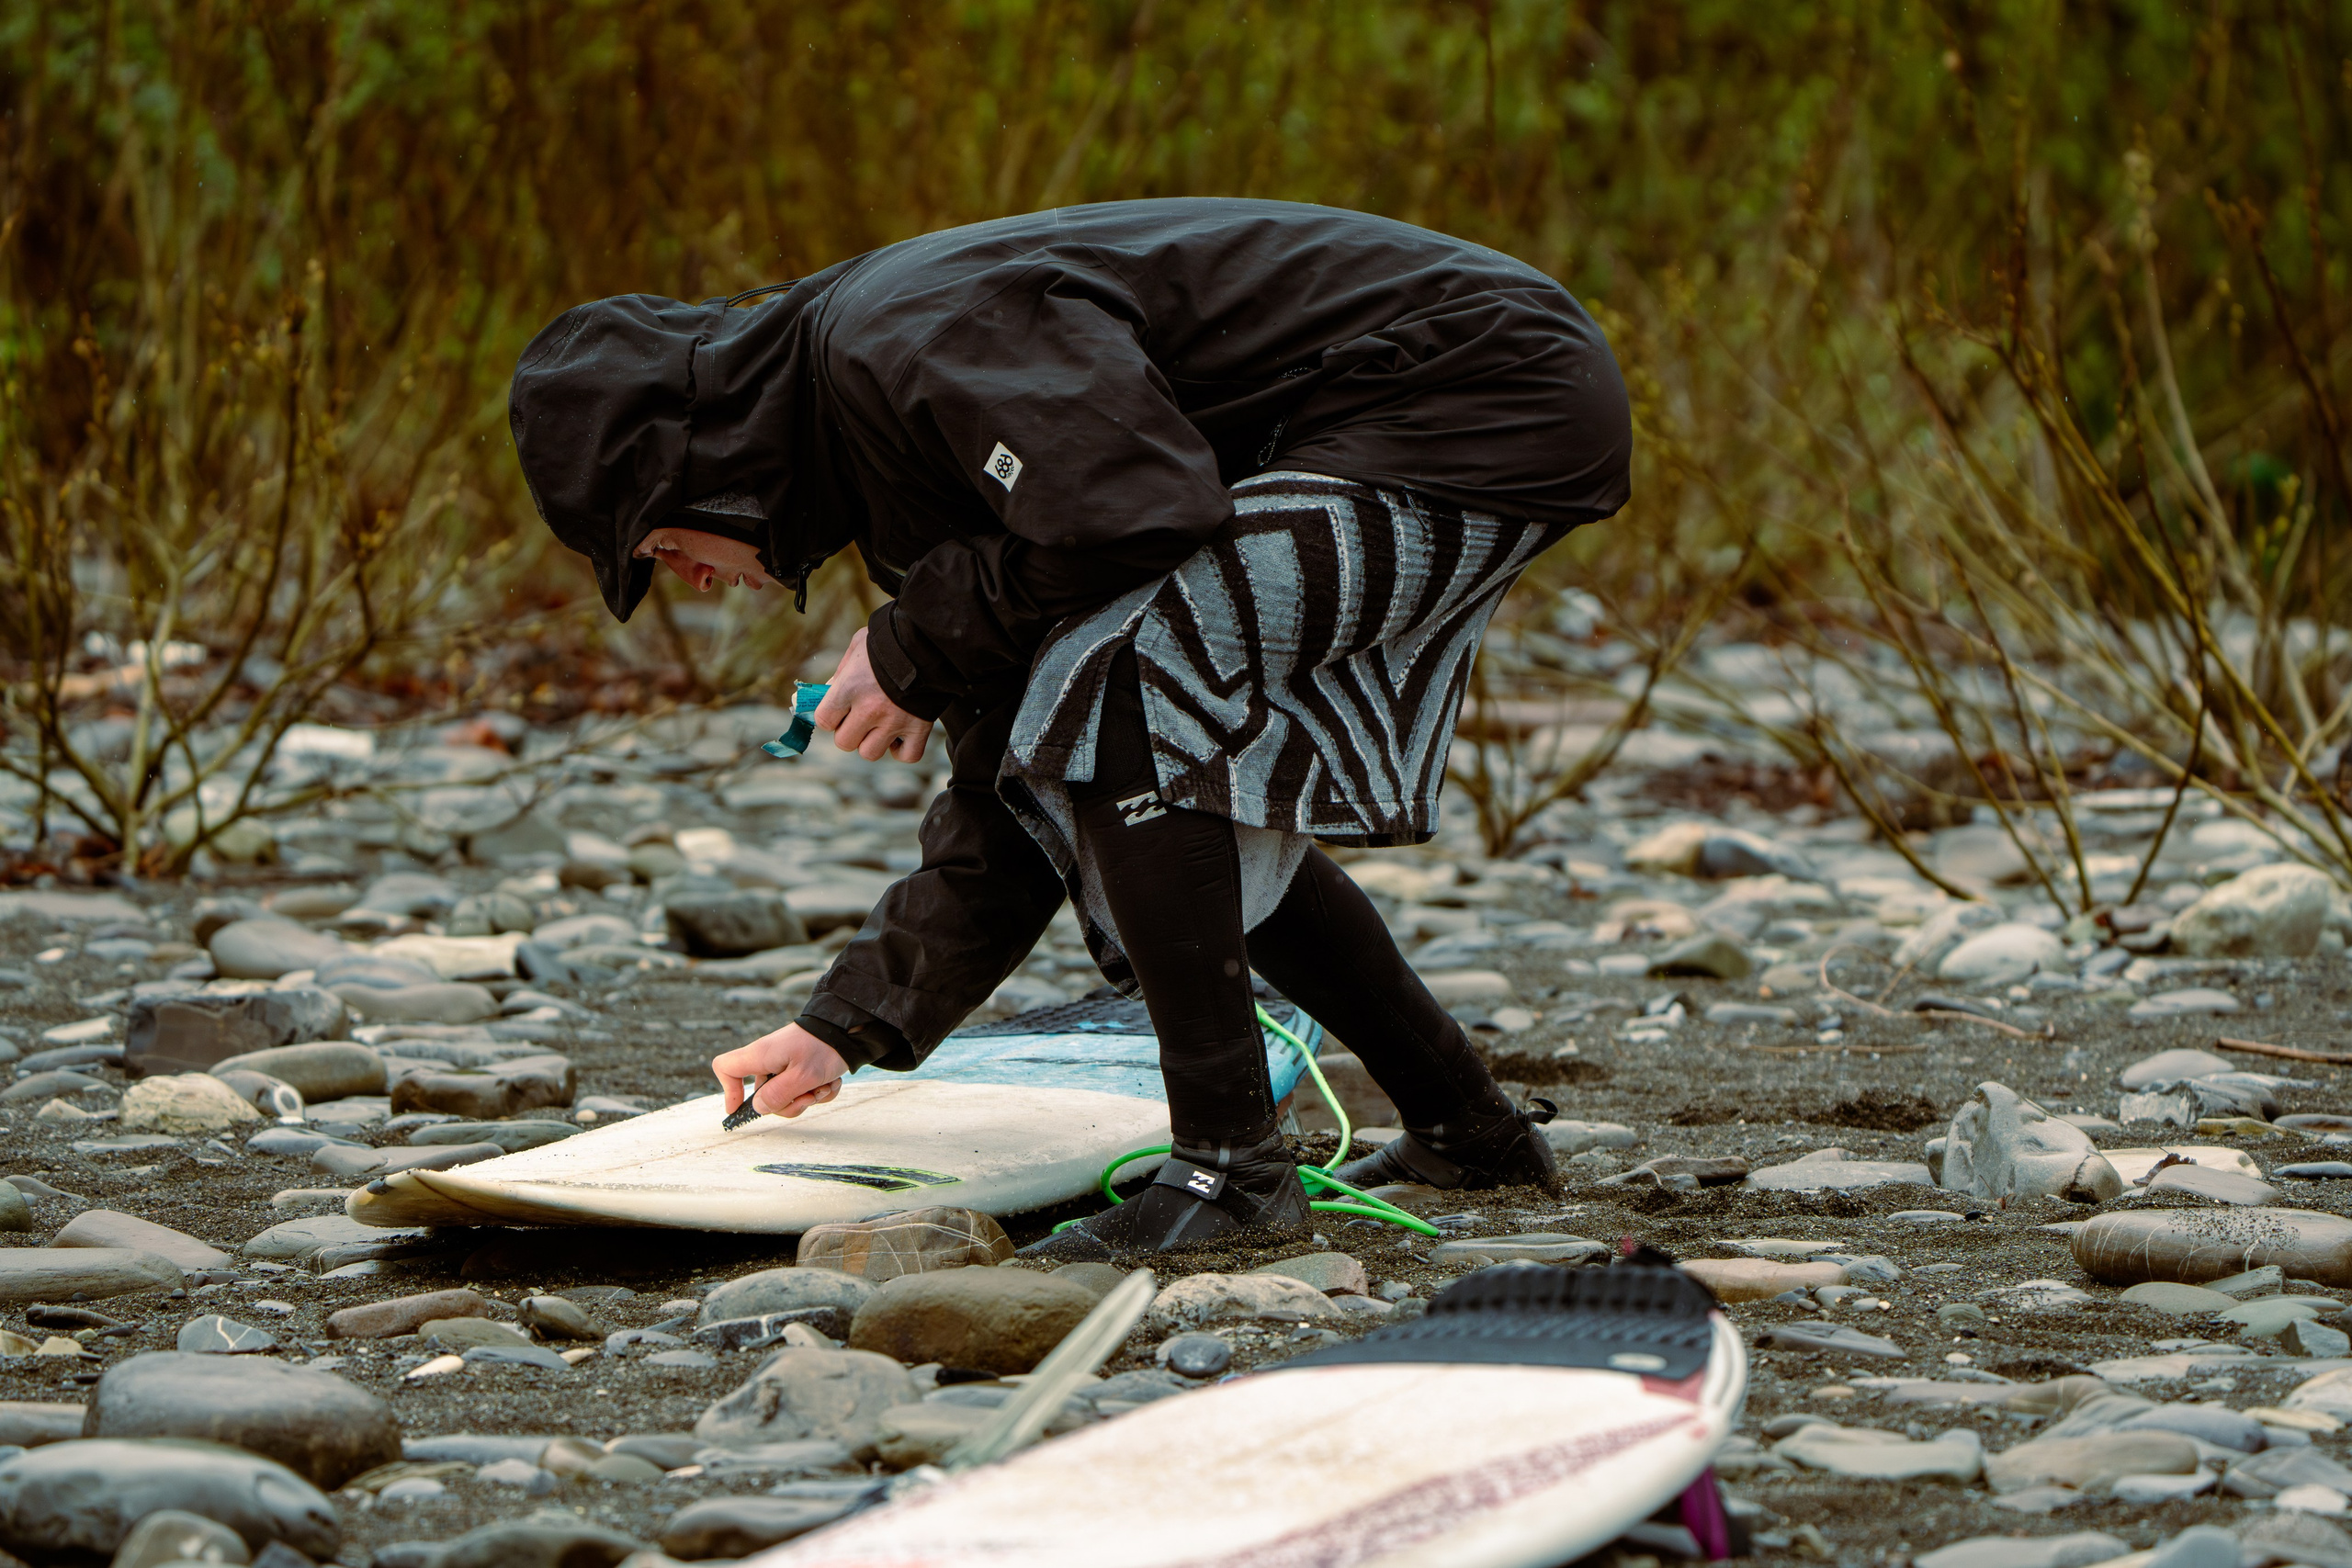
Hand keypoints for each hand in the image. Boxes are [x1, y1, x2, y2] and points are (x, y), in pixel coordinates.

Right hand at [713, 1023, 849, 1119]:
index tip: (740, 1109)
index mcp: (761, 1055)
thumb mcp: (803, 1076)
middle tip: (810, 1095)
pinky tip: (831, 1082)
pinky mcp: (799, 1069)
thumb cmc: (825, 1048)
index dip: (727, 1090)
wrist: (850, 1031)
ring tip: (825, 1085)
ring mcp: (783, 1066)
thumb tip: (759, 1108)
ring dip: (809, 1097)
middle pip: (763, 1095)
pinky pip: (802, 1092)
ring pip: (786, 1097)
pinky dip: (818, 1091)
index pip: (725, 1067)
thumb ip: (778, 1095)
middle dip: (790, 1103)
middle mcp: (768, 1060)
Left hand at [814, 628, 931, 762]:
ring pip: (870, 753)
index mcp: (850, 688)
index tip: (839, 709)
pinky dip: (902, 750)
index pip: (824, 720)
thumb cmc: (890, 640)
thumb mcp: (858, 646)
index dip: (829, 716)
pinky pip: (906, 756)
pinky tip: (900, 735)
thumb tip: (828, 691)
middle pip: (844, 742)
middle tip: (860, 716)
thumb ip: (841, 671)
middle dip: (849, 731)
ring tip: (881, 724)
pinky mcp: (919, 728)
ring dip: (872, 741)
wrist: (930, 639)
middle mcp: (870, 709)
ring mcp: (895, 722)